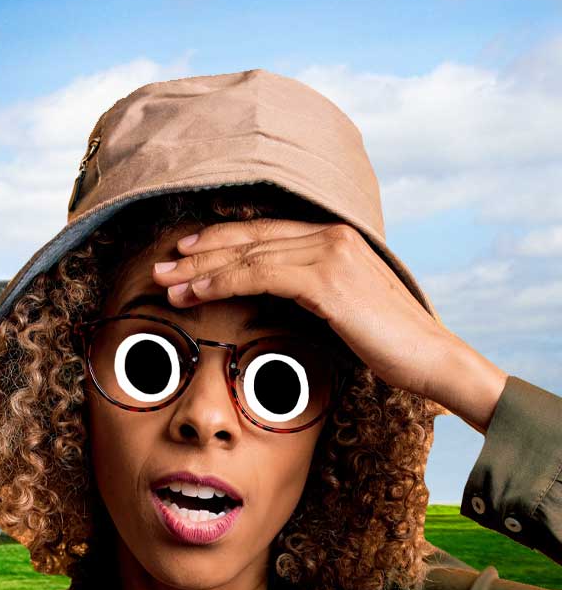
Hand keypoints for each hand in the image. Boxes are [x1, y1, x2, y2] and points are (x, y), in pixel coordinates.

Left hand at [152, 219, 508, 431]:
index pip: (264, 232)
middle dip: (199, 251)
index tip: (184, 250)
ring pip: (248, 256)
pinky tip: (195, 292)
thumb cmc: (388, 341)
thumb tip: (276, 294)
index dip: (220, 239)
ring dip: (200, 270)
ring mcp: (331, 254)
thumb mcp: (343, 305)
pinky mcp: (328, 280)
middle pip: (249, 238)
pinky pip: (259, 276)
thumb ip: (311, 289)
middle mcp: (332, 236)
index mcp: (335, 238)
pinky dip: (222, 282)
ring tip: (165, 284)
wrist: (431, 357)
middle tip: (159, 265)